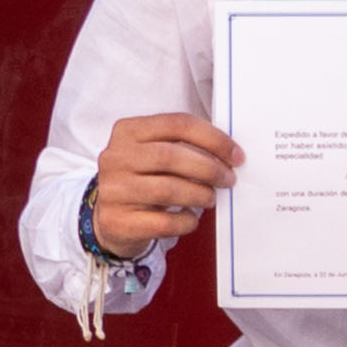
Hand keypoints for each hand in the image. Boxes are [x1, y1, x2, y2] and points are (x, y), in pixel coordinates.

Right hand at [87, 111, 239, 260]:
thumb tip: (228, 155)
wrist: (110, 218)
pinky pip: (163, 222)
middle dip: (209, 168)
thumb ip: (183, 147)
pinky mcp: (118, 221)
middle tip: (228, 179)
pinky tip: (190, 218)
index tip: (235, 155)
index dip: (213, 139)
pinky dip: (186, 221)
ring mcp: (113, 190)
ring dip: (200, 194)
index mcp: (128, 131)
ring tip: (210, 198)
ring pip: (168, 189)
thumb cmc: (143, 180)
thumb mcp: (154, 154)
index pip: (177, 124)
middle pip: (171, 155)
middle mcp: (116, 157)